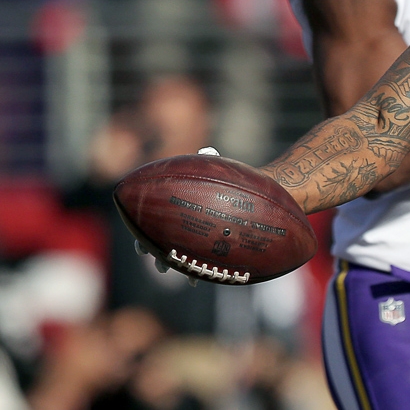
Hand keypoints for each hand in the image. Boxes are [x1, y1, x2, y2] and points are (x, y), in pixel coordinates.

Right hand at [130, 147, 218, 284]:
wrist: (249, 196)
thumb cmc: (227, 181)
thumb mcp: (215, 169)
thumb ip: (209, 159)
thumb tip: (207, 150)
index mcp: (175, 208)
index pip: (151, 222)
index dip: (142, 234)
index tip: (141, 245)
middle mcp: (180, 225)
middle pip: (159, 242)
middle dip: (156, 253)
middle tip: (158, 261)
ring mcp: (193, 239)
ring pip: (175, 256)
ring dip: (172, 264)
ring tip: (171, 269)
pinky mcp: (208, 250)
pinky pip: (197, 264)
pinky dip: (195, 272)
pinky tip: (197, 279)